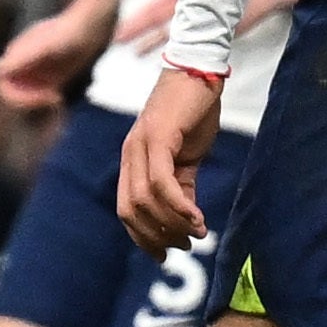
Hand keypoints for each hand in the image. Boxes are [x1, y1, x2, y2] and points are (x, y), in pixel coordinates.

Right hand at [0, 8, 90, 113]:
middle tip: (52, 98)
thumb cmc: (66, 33)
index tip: (41, 95)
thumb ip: (21, 57)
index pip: (2, 83)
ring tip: (57, 98)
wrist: (89, 28)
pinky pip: (39, 96)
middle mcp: (20, 64)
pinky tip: (60, 97)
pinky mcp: (48, 77)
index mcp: (14, 55)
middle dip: (29, 100)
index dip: (17, 95)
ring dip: (38, 102)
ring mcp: (34, 71)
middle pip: (12, 92)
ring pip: (25, 96)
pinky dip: (46, 100)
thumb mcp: (44, 46)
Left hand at [112, 63, 224, 254]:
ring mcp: (140, 145)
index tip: (165, 255)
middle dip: (157, 235)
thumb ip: (182, 185)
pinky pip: (161, 182)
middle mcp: (130, 155)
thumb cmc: (193, 113)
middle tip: (186, 245)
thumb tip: (187, 218)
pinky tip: (197, 218)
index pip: (126, 210)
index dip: (142, 237)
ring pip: (145, 200)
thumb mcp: (186, 156)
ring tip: (197, 233)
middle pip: (131, 211)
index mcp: (133, 161)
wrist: (200, 71)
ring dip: (171, 224)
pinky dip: (178, 206)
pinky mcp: (157, 137)